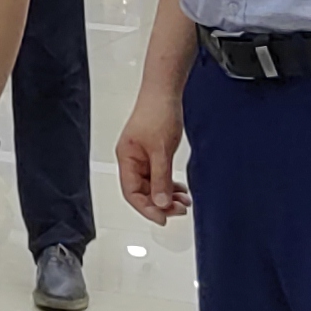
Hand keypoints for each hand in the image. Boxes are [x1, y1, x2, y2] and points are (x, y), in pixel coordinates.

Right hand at [116, 87, 188, 223]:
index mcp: (126, 158)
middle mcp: (131, 160)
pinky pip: (159, 176)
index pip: (131, 192)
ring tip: (184, 201)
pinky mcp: (153, 153)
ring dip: (167, 195)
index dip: (146, 208)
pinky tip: (181, 190)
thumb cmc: (158, 113)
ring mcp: (142, 157)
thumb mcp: (161, 150)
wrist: (165, 92)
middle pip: (142, 191)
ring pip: (152, 185)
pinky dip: (170, 185)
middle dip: (160, 203)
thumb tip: (160, 203)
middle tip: (179, 209)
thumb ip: (161, 178)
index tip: (163, 218)